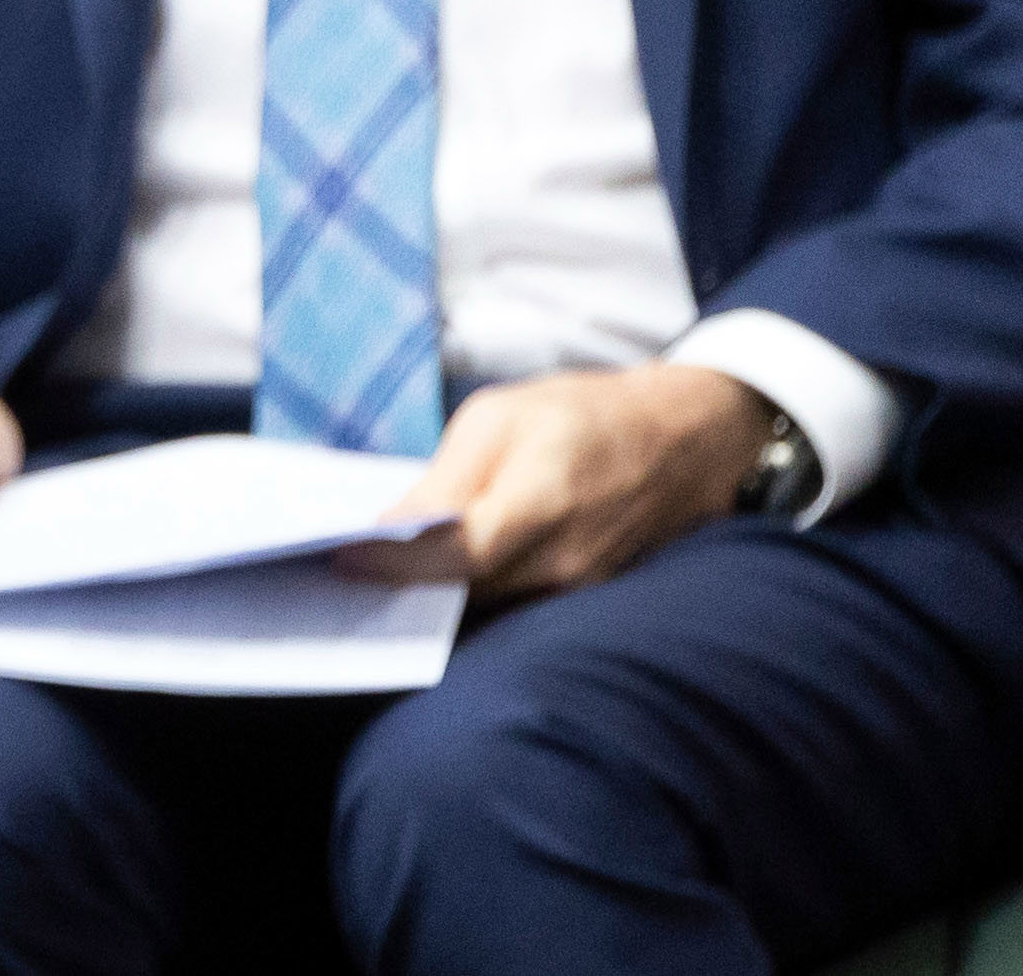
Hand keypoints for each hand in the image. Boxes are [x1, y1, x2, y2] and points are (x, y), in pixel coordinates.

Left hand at [343, 364, 773, 601]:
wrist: (690, 438)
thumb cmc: (586, 414)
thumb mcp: (499, 417)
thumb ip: (444, 481)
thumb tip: (386, 531)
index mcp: (540, 505)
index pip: (450, 559)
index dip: (390, 565)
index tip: (335, 558)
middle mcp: (563, 564)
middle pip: (460, 596)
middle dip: (397, 586)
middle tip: (331, 571)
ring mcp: (580, 592)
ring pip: (483, 609)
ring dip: (430, 596)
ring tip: (370, 576)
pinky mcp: (587, 601)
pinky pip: (513, 607)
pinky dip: (469, 594)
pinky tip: (430, 578)